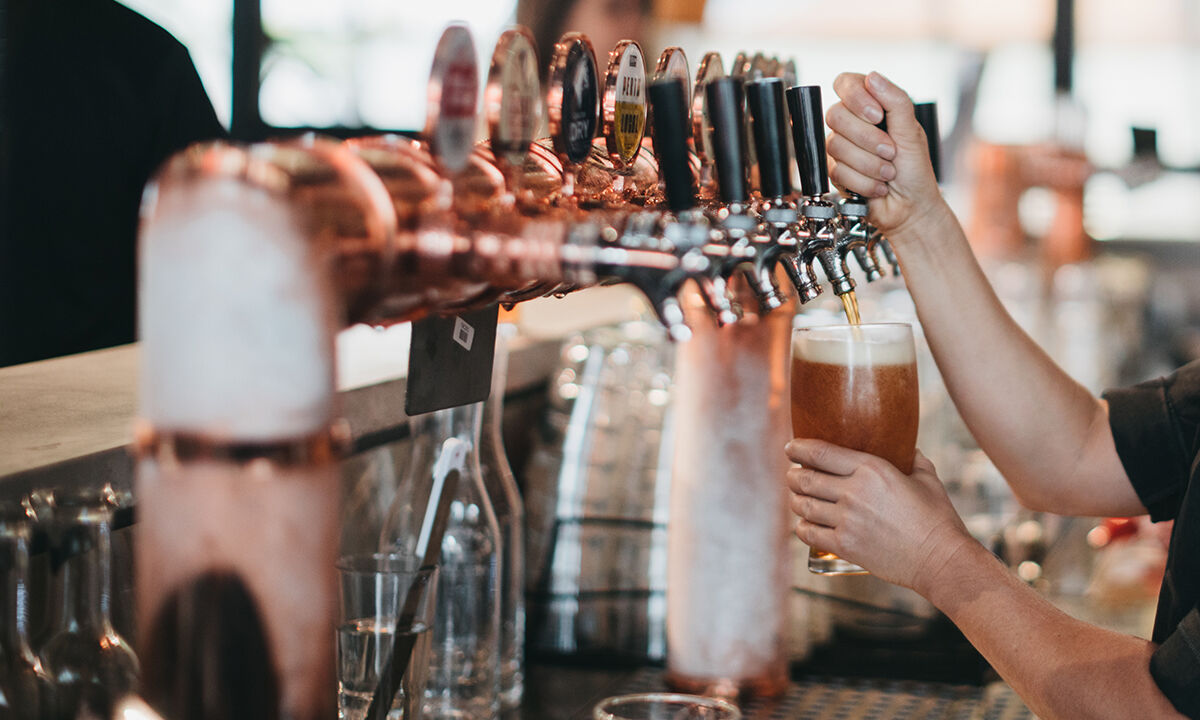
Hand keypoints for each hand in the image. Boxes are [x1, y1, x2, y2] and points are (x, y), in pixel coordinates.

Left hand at [786, 438, 974, 593]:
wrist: (940, 559)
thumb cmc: (936, 518)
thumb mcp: (927, 479)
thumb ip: (913, 459)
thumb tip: (908, 448)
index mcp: (871, 469)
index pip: (820, 453)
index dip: (798, 449)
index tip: (790, 448)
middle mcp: (854, 491)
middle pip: (804, 479)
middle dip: (793, 476)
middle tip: (793, 476)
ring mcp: (847, 520)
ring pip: (802, 505)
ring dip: (796, 500)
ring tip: (798, 499)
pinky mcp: (844, 545)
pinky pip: (808, 533)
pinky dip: (802, 527)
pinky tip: (806, 524)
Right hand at [825, 72, 943, 238]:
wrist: (910, 207)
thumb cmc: (915, 170)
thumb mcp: (912, 132)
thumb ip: (896, 101)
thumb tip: (872, 77)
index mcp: (871, 106)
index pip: (845, 83)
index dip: (857, 98)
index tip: (878, 116)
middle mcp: (852, 124)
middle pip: (836, 116)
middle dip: (868, 138)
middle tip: (890, 151)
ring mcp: (841, 148)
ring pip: (836, 146)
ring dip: (869, 164)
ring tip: (888, 172)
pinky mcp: (835, 171)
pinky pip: (837, 171)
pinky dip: (864, 181)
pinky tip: (877, 185)